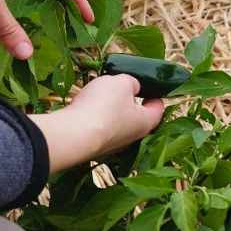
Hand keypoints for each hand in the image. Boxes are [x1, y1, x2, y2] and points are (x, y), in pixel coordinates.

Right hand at [29, 75, 164, 172]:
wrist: (73, 134)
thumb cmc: (104, 106)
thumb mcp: (121, 83)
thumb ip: (130, 83)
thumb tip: (132, 88)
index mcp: (144, 123)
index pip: (157, 110)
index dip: (156, 96)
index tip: (151, 87)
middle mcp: (131, 138)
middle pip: (135, 117)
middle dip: (128, 102)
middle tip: (120, 88)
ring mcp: (110, 146)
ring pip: (114, 124)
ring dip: (109, 110)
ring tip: (98, 96)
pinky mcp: (92, 148)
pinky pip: (97, 129)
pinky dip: (93, 119)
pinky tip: (83, 109)